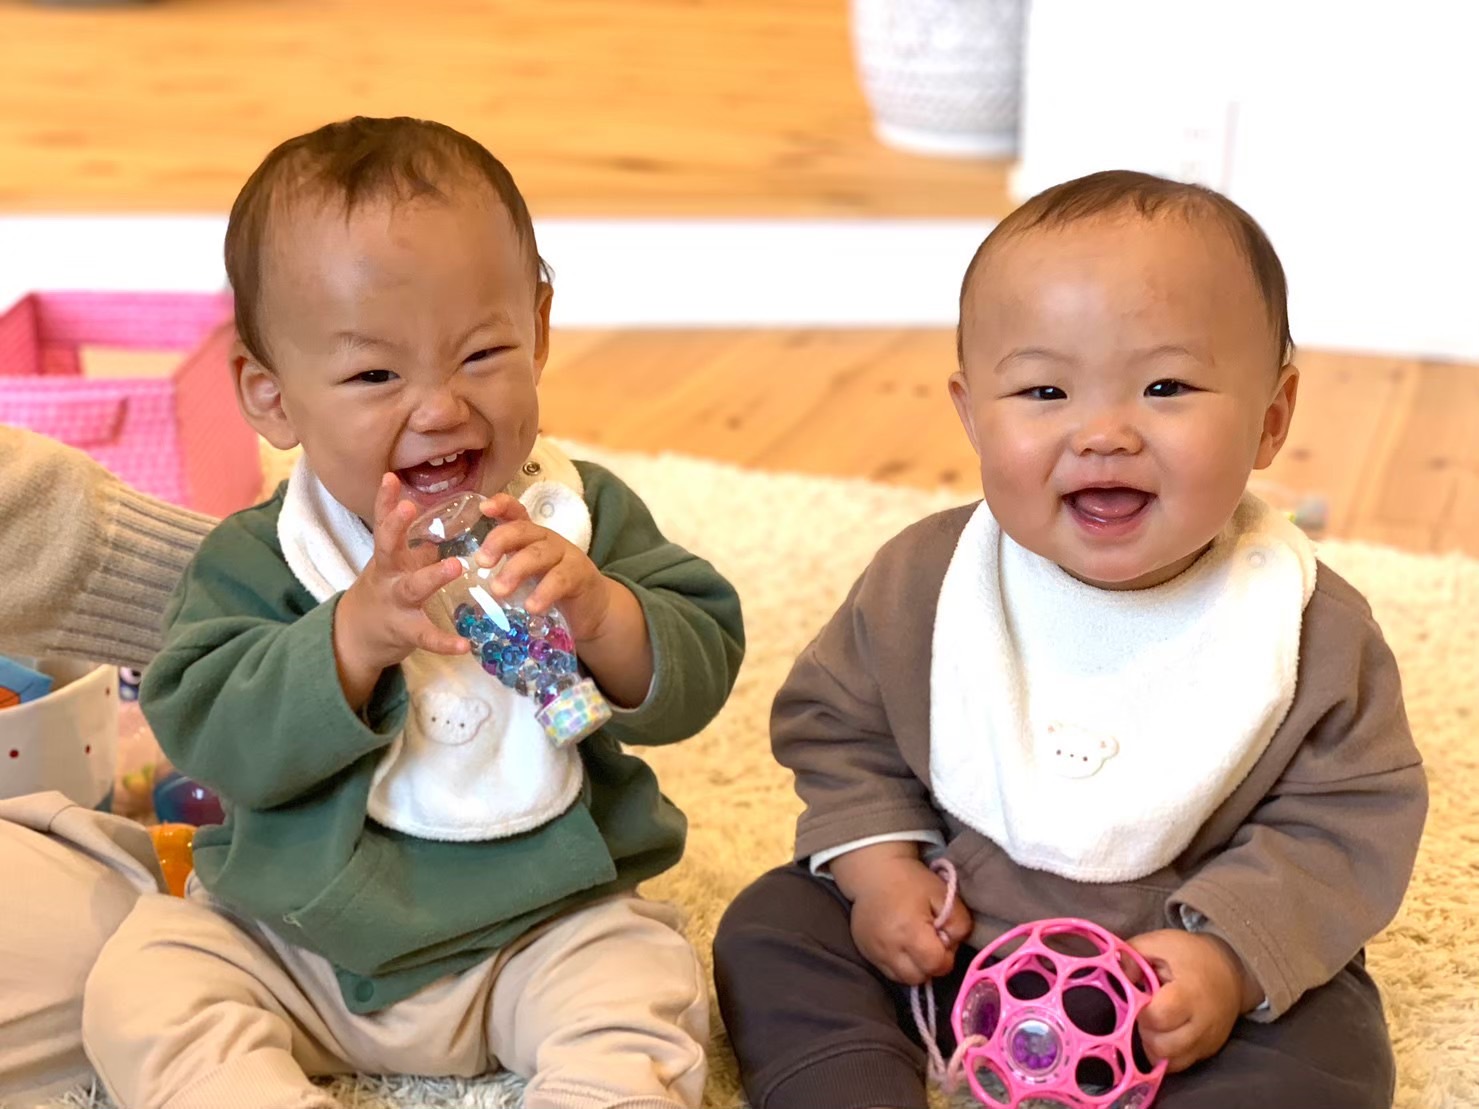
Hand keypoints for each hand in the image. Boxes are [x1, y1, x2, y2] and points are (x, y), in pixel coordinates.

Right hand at [333, 474, 467, 708]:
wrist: (357, 636)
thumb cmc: (384, 592)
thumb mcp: (395, 565)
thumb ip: (418, 544)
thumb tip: (447, 520)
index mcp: (388, 558)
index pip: (384, 523)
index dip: (385, 501)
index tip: (390, 477)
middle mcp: (388, 576)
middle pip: (387, 547)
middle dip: (396, 526)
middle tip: (411, 506)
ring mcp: (395, 603)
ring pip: (412, 588)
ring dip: (433, 575)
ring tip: (456, 566)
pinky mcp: (405, 631)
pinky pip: (426, 636)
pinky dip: (444, 641)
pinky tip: (463, 645)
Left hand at [475, 493, 652, 707]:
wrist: (592, 609)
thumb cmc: (550, 591)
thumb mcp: (525, 577)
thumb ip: (501, 573)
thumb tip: (463, 583)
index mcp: (531, 537)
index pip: (516, 513)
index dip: (502, 505)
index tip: (484, 508)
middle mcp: (547, 540)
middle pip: (523, 530)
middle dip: (499, 541)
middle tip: (481, 562)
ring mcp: (566, 556)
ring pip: (539, 554)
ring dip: (516, 570)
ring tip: (499, 591)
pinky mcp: (580, 576)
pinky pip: (561, 580)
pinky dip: (544, 593)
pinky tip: (532, 607)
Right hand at [831, 843, 972, 985]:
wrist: (874, 872)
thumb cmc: (911, 881)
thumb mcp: (943, 894)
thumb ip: (959, 923)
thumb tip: (952, 944)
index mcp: (910, 932)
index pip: (936, 965)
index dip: (946, 957)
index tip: (943, 939)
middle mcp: (889, 948)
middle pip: (918, 977)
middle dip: (929, 965)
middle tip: (930, 943)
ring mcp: (874, 952)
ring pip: (901, 978)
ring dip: (913, 967)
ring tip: (914, 944)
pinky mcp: (865, 952)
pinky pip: (887, 970)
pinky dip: (898, 963)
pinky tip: (900, 943)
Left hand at [1129, 929, 1260, 1072]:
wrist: (1231, 971)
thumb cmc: (1192, 955)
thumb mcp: (1161, 942)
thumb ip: (1133, 954)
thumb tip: (1118, 975)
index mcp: (1189, 994)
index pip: (1158, 1018)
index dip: (1140, 1011)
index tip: (1137, 998)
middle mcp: (1202, 1024)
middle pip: (1163, 1046)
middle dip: (1145, 1032)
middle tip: (1143, 1013)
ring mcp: (1207, 1042)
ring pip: (1171, 1062)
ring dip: (1153, 1046)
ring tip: (1152, 1024)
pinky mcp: (1208, 1051)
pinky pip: (1181, 1065)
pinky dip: (1166, 1055)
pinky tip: (1162, 1035)